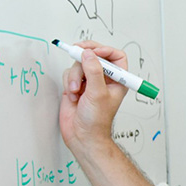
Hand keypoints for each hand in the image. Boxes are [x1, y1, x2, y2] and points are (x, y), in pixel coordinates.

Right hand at [59, 40, 128, 154]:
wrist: (82, 135)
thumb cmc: (97, 120)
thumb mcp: (98, 93)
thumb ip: (93, 70)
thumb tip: (88, 53)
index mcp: (117, 80)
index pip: (116, 56)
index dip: (105, 50)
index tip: (94, 52)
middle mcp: (104, 79)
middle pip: (94, 55)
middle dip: (84, 57)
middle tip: (77, 51)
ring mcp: (89, 82)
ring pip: (79, 64)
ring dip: (75, 75)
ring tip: (76, 91)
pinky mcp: (75, 86)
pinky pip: (69, 73)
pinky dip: (68, 82)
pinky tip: (73, 96)